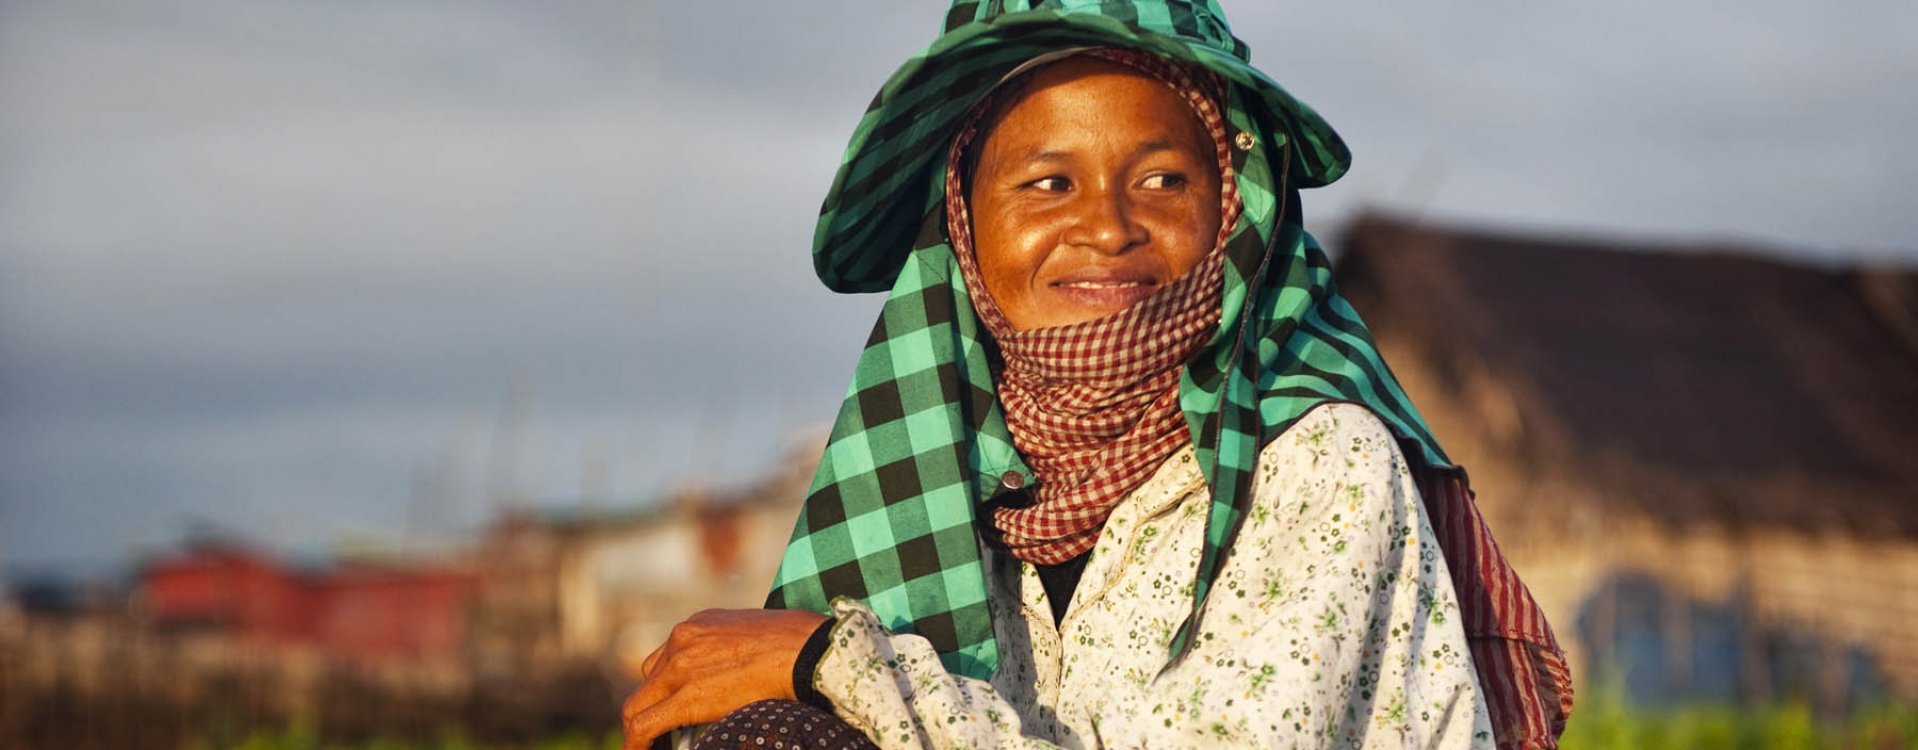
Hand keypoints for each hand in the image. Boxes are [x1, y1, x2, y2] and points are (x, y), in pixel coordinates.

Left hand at [621, 607, 829, 748]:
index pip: (666, 659)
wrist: (805, 649)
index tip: (672, 706)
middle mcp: (682, 639)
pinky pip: (644, 725)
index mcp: (699, 624)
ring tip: (648, 746)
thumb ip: (732, 652)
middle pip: (649, 682)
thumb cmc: (797, 644)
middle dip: (652, 708)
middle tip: (660, 733)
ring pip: (638, 704)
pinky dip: (637, 743)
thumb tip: (738, 676)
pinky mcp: (687, 696)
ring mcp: (680, 666)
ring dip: (641, 728)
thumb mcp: (753, 636)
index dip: (666, 688)